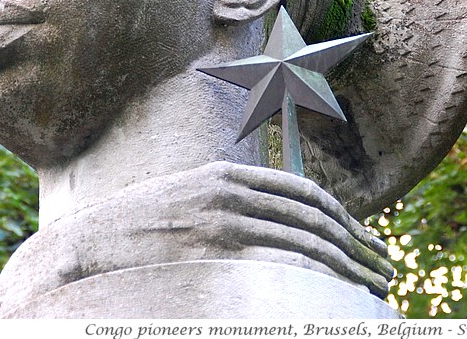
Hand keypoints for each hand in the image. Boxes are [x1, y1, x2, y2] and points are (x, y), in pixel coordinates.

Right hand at [0, 161, 393, 313]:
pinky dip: (320, 276)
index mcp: (225, 174)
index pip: (302, 192)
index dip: (342, 217)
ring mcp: (222, 219)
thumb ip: (222, 207)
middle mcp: (230, 190)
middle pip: (315, 215)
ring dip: (351, 264)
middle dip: (358, 242)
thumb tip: (260, 228)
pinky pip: (282, 261)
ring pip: (307, 239)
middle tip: (386, 265)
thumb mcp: (180, 204)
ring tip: (377, 284)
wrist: (80, 248)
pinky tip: (340, 293)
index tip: (366, 239)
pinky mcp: (213, 250)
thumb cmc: (130, 234)